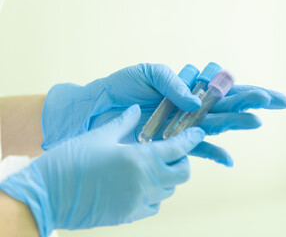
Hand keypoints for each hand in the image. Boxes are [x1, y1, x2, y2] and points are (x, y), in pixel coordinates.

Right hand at [0, 105, 204, 235]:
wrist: (47, 195)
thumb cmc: (70, 161)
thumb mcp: (99, 136)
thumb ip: (123, 123)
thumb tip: (136, 110)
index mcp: (139, 159)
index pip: (178, 148)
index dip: (191, 139)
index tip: (198, 133)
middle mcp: (145, 182)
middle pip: (182, 173)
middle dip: (182, 161)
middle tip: (171, 152)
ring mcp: (138, 202)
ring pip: (170, 190)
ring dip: (168, 177)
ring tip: (154, 167)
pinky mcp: (129, 216)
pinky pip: (155, 204)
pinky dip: (155, 194)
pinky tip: (141, 184)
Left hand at [42, 63, 285, 165]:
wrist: (98, 108)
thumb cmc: (122, 87)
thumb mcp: (148, 73)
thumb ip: (172, 82)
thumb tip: (195, 101)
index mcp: (188, 87)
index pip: (223, 87)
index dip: (246, 90)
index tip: (269, 94)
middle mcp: (190, 107)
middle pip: (227, 106)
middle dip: (252, 103)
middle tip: (277, 102)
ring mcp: (182, 126)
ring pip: (216, 125)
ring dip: (236, 125)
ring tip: (255, 123)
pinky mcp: (171, 142)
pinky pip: (196, 149)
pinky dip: (212, 154)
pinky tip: (227, 160)